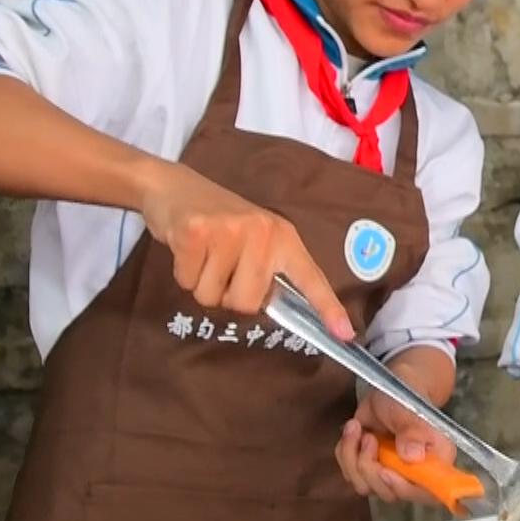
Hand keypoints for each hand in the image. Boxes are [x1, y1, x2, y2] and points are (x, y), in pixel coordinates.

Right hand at [138, 161, 351, 338]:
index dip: (328, 307)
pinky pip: (188, 282)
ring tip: (203, 254)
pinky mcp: (196, 233)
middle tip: (220, 266)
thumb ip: (267, 269)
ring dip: (201, 284)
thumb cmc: (217, 220)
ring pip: (212, 297)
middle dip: (227, 295)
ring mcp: (229, 231)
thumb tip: (271, 306)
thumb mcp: (254, 238)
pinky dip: (183, 273)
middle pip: (246, 303)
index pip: (310, 277)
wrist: (174, 187)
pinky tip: (186, 248)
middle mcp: (262, 233)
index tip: (345, 334)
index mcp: (283, 237)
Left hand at [335, 349, 458, 506]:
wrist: (391, 387)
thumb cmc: (408, 394)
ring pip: (365, 486)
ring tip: (358, 429)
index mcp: (436, 462)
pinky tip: (354, 430)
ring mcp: (390, 474)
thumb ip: (413, 431)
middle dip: (370, 467)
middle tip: (368, 438)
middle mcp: (415, 474)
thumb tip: (412, 457)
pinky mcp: (370, 469)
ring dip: (354, 457)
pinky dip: (345, 452)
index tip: (384, 471)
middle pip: (389, 493)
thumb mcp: (410, 409)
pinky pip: (350, 474)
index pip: (426, 493)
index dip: (403, 488)